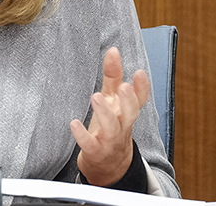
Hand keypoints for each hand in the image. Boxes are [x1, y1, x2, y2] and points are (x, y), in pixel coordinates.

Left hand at [70, 46, 149, 186]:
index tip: (139, 72)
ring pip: (112, 128)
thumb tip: (113, 50)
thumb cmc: (111, 126)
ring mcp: (110, 139)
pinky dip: (82, 135)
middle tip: (123, 86)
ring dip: (105, 113)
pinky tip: (73, 123)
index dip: (141, 87)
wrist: (109, 165)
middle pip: (131, 113)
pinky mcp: (95, 151)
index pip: (140, 99)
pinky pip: (90, 144)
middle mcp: (122, 125)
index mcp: (126, 111)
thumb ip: (113, 76)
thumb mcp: (113, 100)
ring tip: (96, 97)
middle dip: (128, 100)